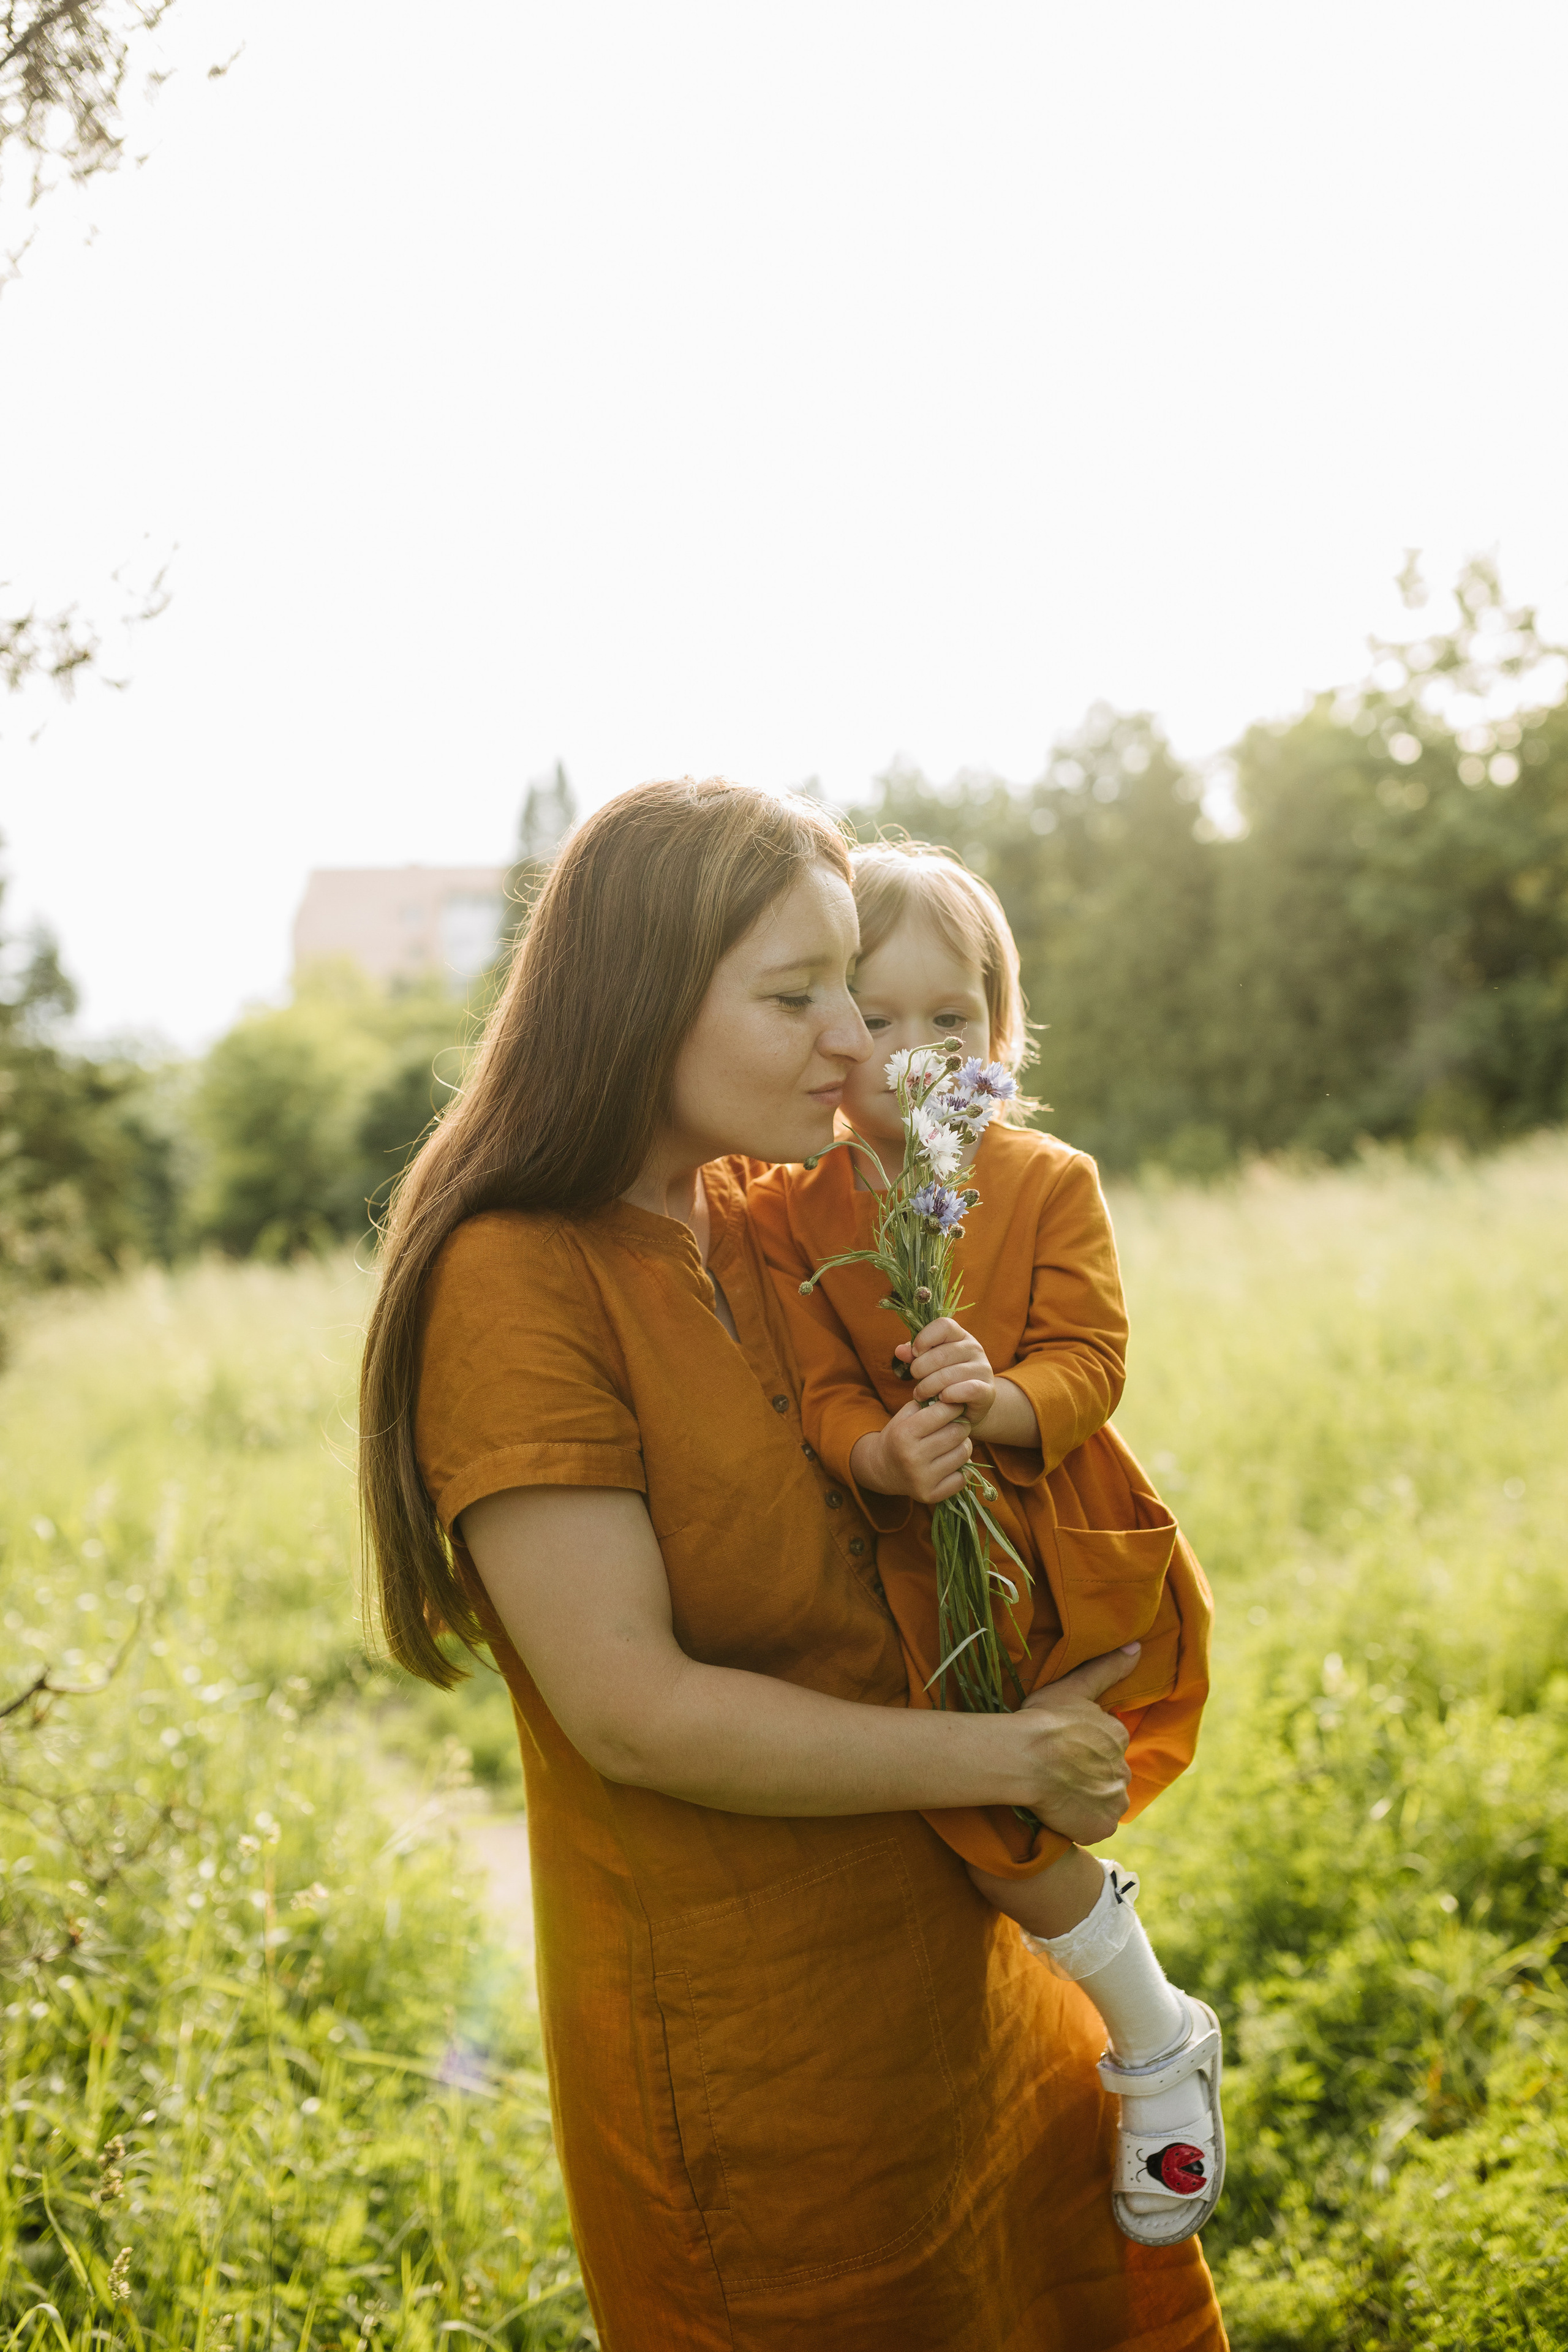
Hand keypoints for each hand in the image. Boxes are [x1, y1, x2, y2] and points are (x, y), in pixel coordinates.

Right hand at [851, 1398, 972, 1503]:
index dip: (954, 1407)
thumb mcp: (905, 1416)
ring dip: (964, 1446)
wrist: (882, 1469)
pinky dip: (963, 1468)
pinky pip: (963, 1478)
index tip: (956, 1407)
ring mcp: (922, 1479)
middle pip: (957, 1433)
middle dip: (962, 1425)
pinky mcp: (931, 1495)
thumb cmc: (898, 1437)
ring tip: (954, 1443)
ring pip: (963, 1454)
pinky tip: (953, 1462)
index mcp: (904, 1434)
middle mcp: (912, 1457)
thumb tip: (956, 1398)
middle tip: (957, 1425)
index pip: (943, 1413)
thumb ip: (927, 1404)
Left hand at [896, 1319, 995, 1422]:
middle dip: (920, 1369)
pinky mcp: (988, 1391)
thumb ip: (915, 1355)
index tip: (915, 1353)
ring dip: (928, 1387)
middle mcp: (975, 1348)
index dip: (925, 1338)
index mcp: (960, 1336)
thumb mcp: (929, 1364)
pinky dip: (950, 1395)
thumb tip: (899, 1350)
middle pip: (941, 1354)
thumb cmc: (945, 1380)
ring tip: (921, 1395)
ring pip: (949, 1374)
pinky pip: (968, 1390)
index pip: (944, 1325)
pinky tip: (942, 1399)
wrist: (970, 1405)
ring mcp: (983, 1369)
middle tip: (915, 1381)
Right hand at [1005, 1647, 1136, 1842]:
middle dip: (1090, 1775)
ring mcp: (1114, 1801)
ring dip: (1088, 1800)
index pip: (1107, 1745)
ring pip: (1105, 1801)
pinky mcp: (1101, 1827)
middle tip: (1059, 1772)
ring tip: (1059, 1793)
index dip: (1085, 1749)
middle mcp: (1123, 1770)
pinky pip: (1096, 1827)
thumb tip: (1138, 1648)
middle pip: (1108, 1775)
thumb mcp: (1075, 1687)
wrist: (1026, 1758)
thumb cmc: (1045, 1719)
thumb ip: (1107, 1669)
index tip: (1064, 1749)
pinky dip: (1083, 1823)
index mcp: (1118, 1736)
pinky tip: (1062, 1813)